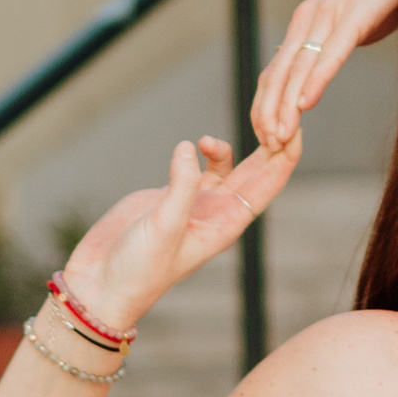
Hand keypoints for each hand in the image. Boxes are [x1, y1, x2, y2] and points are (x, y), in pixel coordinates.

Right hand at [58, 128, 300, 337]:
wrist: (102, 284)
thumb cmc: (138, 269)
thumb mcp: (164, 226)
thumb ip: (181, 187)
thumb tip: (190, 148)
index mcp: (228, 224)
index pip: (268, 185)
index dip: (285, 157)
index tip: (295, 127)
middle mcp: (218, 213)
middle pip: (256, 172)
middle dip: (268, 144)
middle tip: (272, 112)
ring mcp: (195, 205)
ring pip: (228, 168)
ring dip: (226, 148)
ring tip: (207, 141)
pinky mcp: (170, 197)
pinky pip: (198, 168)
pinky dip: (201, 153)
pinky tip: (191, 147)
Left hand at [254, 0, 397, 146]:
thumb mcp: (355, 23)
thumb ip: (335, 44)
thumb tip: (318, 69)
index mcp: (308, 21)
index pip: (276, 71)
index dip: (268, 107)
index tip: (267, 139)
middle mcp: (311, 17)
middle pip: (279, 73)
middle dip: (270, 113)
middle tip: (267, 148)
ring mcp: (332, 13)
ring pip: (300, 67)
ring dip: (287, 105)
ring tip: (280, 137)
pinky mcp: (359, 12)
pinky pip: (333, 51)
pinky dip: (317, 78)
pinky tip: (306, 102)